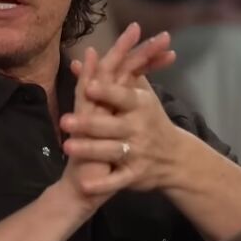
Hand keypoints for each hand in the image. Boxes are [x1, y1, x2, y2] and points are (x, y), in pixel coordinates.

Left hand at [60, 72, 182, 193]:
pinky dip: (102, 184)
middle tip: (65, 122)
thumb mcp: (139, 95)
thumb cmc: (152, 119)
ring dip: (89, 150)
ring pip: (110, 151)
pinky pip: (116, 180)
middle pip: (110, 125)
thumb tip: (86, 55)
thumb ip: (113, 75)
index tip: (89, 87)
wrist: (175, 158)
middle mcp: (139, 129)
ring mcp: (137, 153)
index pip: (122, 97)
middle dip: (88, 124)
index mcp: (141, 105)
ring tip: (67, 147)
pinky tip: (86, 186)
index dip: (107, 92)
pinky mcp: (135, 175)